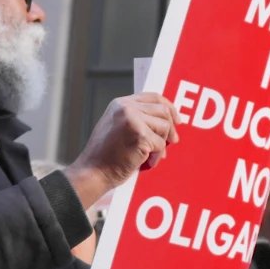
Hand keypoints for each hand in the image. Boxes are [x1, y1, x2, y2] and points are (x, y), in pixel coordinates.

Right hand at [65, 94, 179, 213]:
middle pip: (163, 110)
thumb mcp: (117, 126)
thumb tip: (167, 119)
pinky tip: (147, 162)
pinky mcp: (140, 135)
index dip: (169, 107)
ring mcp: (133, 120)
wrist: (92, 172)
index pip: (153, 97)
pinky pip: (161, 144)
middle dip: (171, 127)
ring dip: (162, 144)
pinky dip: (157, 156)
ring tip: (151, 155)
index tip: (176, 120)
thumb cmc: (105, 155)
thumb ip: (137, 118)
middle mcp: (126, 108)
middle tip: (173, 141)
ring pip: (164, 127)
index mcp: (120, 103)